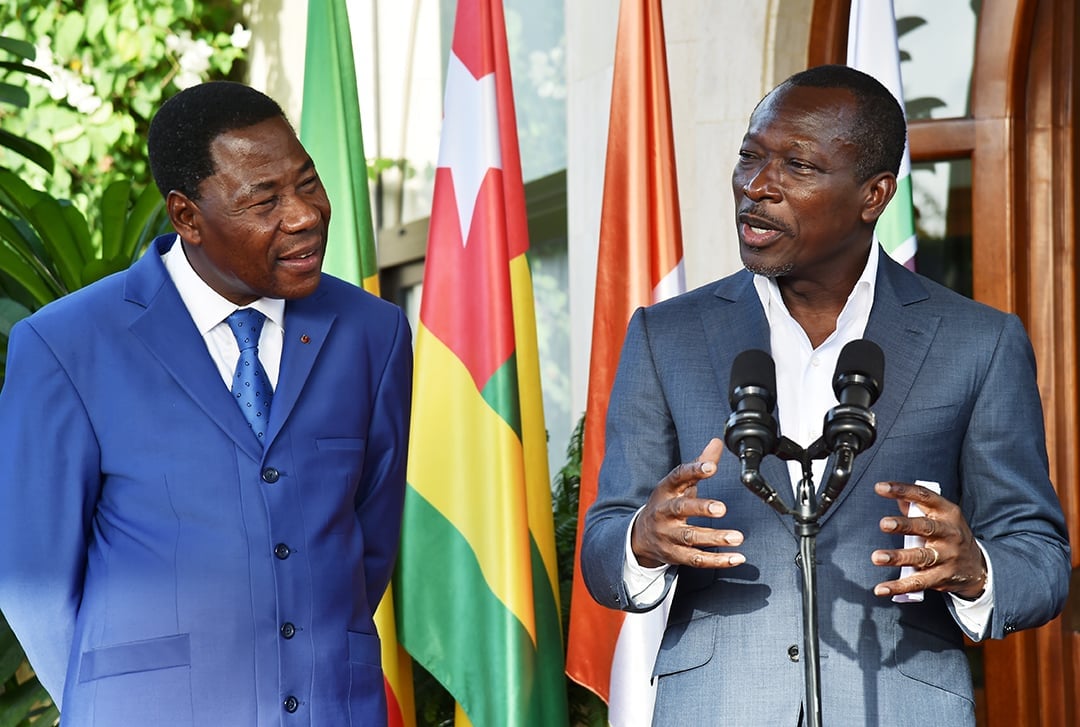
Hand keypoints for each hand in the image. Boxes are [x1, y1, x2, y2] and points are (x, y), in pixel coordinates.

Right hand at [630, 438, 743, 568]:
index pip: (677, 477)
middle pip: (680, 509)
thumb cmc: (667, 504)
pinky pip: (696, 559)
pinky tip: (736, 557)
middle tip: (722, 508)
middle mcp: (663, 512)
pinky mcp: (674, 555)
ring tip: (737, 536)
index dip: (694, 470)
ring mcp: (667, 535)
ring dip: (715, 537)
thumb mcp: (679, 484)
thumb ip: (699, 463)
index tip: (712, 466)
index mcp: (666, 490)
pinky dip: (717, 560)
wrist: (640, 536)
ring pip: (690, 537)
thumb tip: (717, 441)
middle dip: (701, 508)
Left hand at [871, 481, 987, 598]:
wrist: (978, 566)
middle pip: (926, 527)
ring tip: (877, 557)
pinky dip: (899, 586)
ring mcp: (947, 556)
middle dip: (904, 525)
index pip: (924, 496)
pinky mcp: (943, 577)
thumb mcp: (941, 516)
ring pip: (921, 556)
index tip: (880, 487)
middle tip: (884, 523)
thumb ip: (917, 507)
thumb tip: (896, 497)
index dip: (902, 490)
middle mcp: (949, 533)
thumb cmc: (950, 535)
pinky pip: (919, 582)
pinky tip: (881, 588)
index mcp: (947, 512)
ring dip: (898, 557)